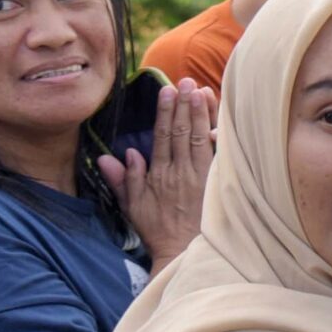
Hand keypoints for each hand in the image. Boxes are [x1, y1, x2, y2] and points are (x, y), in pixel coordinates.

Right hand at [98, 77, 215, 266]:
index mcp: (159, 175)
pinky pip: (218, 153)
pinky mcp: (216, 181)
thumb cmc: (158, 228)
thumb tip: (112, 156)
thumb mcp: (133, 207)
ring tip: (202, 90)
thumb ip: (123, 180)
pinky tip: (220, 118)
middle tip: (186, 80)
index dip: (165, 112)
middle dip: (184, 104)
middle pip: (183, 131)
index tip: (167, 91)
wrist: (184, 251)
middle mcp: (181, 172)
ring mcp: (201, 176)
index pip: (162, 136)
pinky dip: (219, 133)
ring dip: (202, 113)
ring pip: (201, 138)